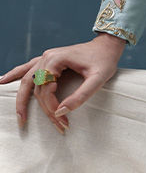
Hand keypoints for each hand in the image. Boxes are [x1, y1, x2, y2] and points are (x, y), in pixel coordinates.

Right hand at [1, 34, 126, 131]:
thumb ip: (81, 96)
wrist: (108, 46)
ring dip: (22, 99)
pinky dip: (15, 75)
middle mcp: (47, 57)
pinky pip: (27, 69)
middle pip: (35, 88)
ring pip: (27, 80)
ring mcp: (46, 58)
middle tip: (52, 127)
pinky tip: (3, 81)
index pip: (46, 90)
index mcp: (56, 60)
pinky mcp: (48, 60)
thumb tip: (61, 111)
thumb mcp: (98, 79)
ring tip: (19, 118)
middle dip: (40, 110)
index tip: (63, 120)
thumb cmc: (104, 61)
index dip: (52, 108)